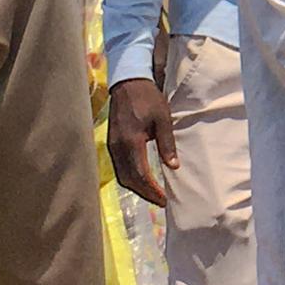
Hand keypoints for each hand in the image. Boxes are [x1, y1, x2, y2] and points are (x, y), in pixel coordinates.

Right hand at [107, 77, 178, 206]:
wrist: (127, 83)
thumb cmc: (148, 98)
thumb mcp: (163, 118)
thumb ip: (167, 143)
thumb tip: (173, 167)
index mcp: (131, 141)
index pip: (140, 174)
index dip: (152, 190)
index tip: (164, 200)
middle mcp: (118, 147)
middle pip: (129, 179)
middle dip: (145, 193)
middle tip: (161, 201)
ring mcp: (112, 146)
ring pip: (122, 175)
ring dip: (137, 187)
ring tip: (153, 194)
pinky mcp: (111, 143)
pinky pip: (119, 167)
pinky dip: (131, 177)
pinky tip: (142, 179)